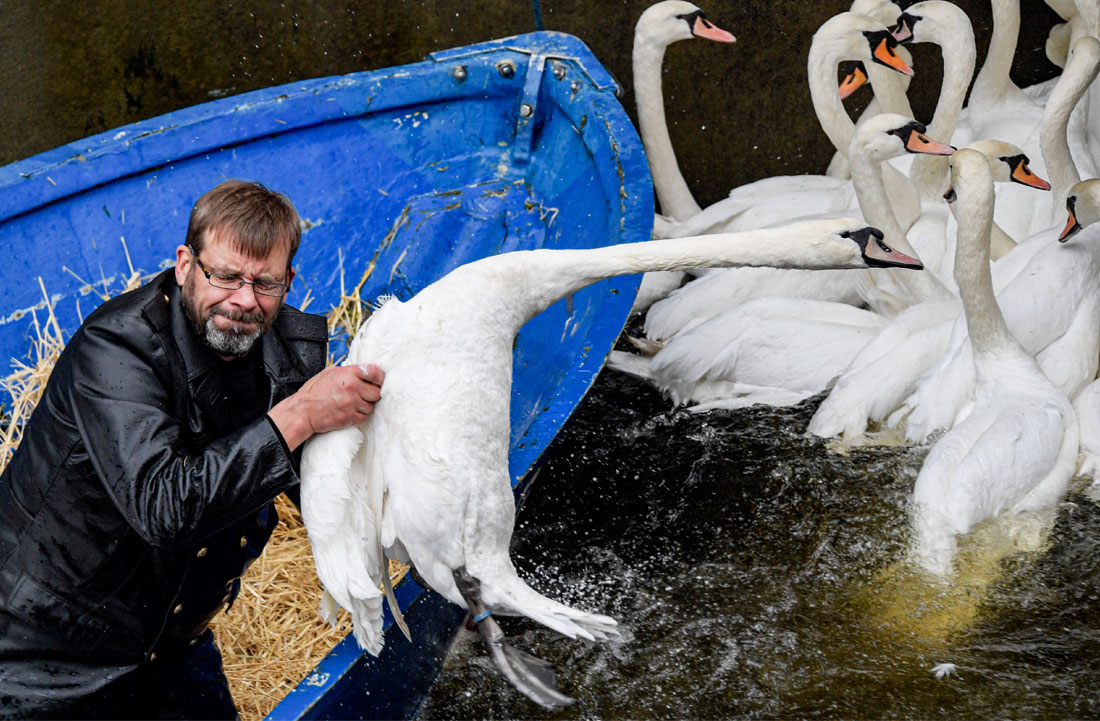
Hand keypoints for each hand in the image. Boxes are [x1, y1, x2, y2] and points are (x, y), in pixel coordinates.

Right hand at [268, 363, 384, 449]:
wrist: (303, 411)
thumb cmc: (314, 392)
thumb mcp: (329, 373)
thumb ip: (347, 372)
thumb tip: (361, 372)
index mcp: (348, 374)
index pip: (374, 372)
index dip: (379, 378)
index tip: (378, 382)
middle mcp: (352, 387)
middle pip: (377, 392)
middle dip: (371, 395)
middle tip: (363, 396)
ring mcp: (352, 403)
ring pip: (371, 406)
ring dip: (365, 406)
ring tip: (352, 405)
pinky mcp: (350, 417)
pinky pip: (364, 417)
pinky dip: (359, 416)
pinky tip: (349, 412)